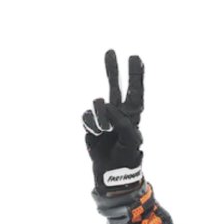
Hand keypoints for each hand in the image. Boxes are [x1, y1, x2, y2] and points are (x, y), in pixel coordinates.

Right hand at [82, 49, 144, 194]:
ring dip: (100, 117)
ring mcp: (103, 118)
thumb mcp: (131, 140)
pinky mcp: (91, 124)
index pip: (135, 92)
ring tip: (104, 130)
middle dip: (113, 70)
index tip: (136, 58)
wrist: (111, 172)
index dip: (136, 76)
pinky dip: (91, 125)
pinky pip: (87, 116)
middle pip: (115, 86)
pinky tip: (96, 134)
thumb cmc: (126, 156)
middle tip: (111, 51)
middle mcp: (118, 113)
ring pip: (97, 103)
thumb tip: (106, 106)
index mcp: (132, 115)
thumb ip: (122, 121)